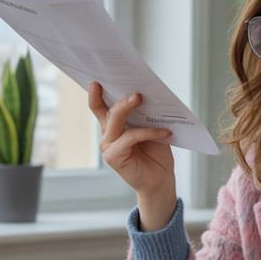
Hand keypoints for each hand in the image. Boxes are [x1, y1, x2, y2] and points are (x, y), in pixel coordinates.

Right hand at [88, 81, 175, 201]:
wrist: (160, 180)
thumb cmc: (156, 154)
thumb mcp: (152, 129)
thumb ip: (144, 114)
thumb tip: (143, 93)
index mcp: (113, 126)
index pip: (100, 106)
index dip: (95, 93)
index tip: (97, 78)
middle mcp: (107, 135)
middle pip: (106, 110)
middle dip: (116, 94)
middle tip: (130, 85)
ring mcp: (108, 146)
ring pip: (115, 120)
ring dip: (127, 107)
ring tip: (139, 97)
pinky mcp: (113, 157)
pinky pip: (130, 136)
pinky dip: (149, 132)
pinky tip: (165, 132)